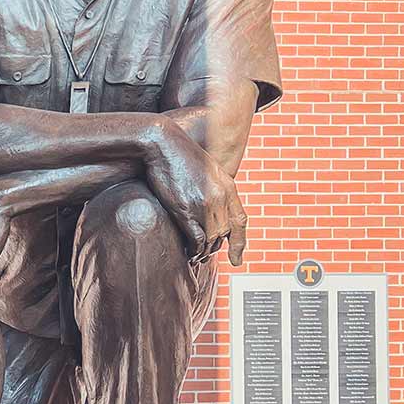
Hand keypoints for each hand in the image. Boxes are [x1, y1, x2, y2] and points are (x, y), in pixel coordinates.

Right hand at [142, 120, 248, 263]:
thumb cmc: (179, 154)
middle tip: (205, 256)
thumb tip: (212, 203)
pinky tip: (188, 252)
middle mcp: (220, 197)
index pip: (240, 220)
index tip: (237, 259)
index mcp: (227, 186)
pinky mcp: (186, 209)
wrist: (163, 143)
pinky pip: (196, 239)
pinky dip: (194, 249)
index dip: (240, 242)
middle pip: (225, 232)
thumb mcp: (206, 169)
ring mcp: (204, 204)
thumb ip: (214, 186)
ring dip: (204, 252)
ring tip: (196, 257)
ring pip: (212, 239)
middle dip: (216, 248)